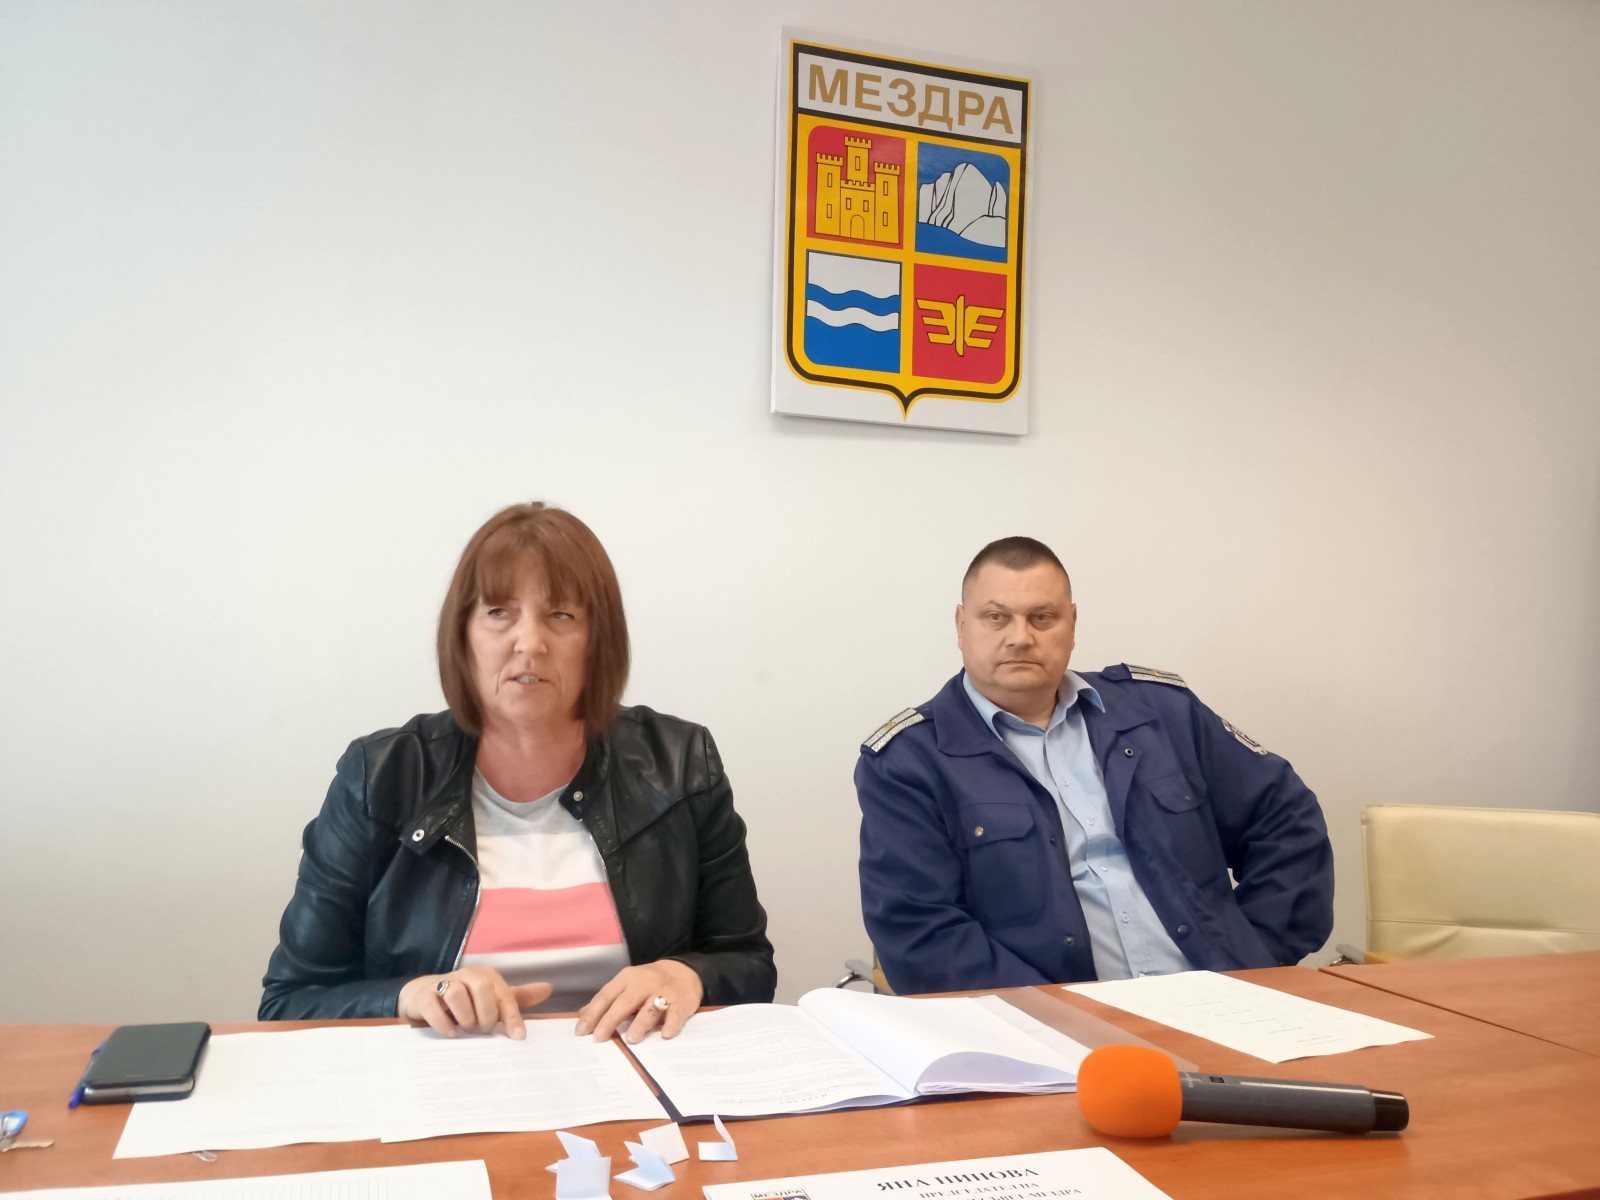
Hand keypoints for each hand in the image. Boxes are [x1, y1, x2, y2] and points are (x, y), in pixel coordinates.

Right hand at [397, 967, 552, 1038]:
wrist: (421, 996)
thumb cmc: (462, 1001)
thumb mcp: (490, 999)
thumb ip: (516, 997)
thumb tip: (548, 988)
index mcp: (486, 977)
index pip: (505, 994)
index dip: (512, 1016)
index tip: (518, 1037)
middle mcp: (465, 976)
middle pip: (482, 987)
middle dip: (486, 1013)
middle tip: (483, 1030)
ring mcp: (442, 984)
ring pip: (456, 993)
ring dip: (465, 1017)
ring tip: (466, 1030)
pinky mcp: (423, 997)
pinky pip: (432, 1005)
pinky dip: (443, 1022)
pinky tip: (450, 1034)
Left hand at [575, 959, 704, 1043]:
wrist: (683, 972)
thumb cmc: (648, 983)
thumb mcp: (626, 986)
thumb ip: (606, 1000)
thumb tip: (581, 1015)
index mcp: (627, 979)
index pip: (607, 996)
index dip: (593, 1013)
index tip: (581, 1031)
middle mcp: (644, 983)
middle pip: (625, 1002)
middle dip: (611, 1019)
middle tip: (599, 1037)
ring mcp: (664, 992)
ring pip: (651, 1007)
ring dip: (641, 1023)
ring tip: (631, 1039)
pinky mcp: (681, 1002)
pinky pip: (676, 1013)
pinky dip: (671, 1023)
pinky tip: (666, 1034)